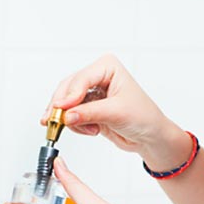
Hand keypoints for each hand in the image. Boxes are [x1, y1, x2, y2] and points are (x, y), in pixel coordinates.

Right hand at [41, 54, 180, 161]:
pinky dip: (75, 125)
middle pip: (67, 88)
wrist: (150, 136)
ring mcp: (91, 92)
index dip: (69, 94)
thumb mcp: (116, 113)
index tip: (61, 109)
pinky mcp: (88, 107)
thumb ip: (89, 113)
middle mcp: (97, 76)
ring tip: (87, 130)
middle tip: (53, 122)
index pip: (82, 78)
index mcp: (107, 67)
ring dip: (71, 119)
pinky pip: (70, 114)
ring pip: (66, 103)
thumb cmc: (144, 117)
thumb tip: (66, 116)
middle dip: (62, 107)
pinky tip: (90, 130)